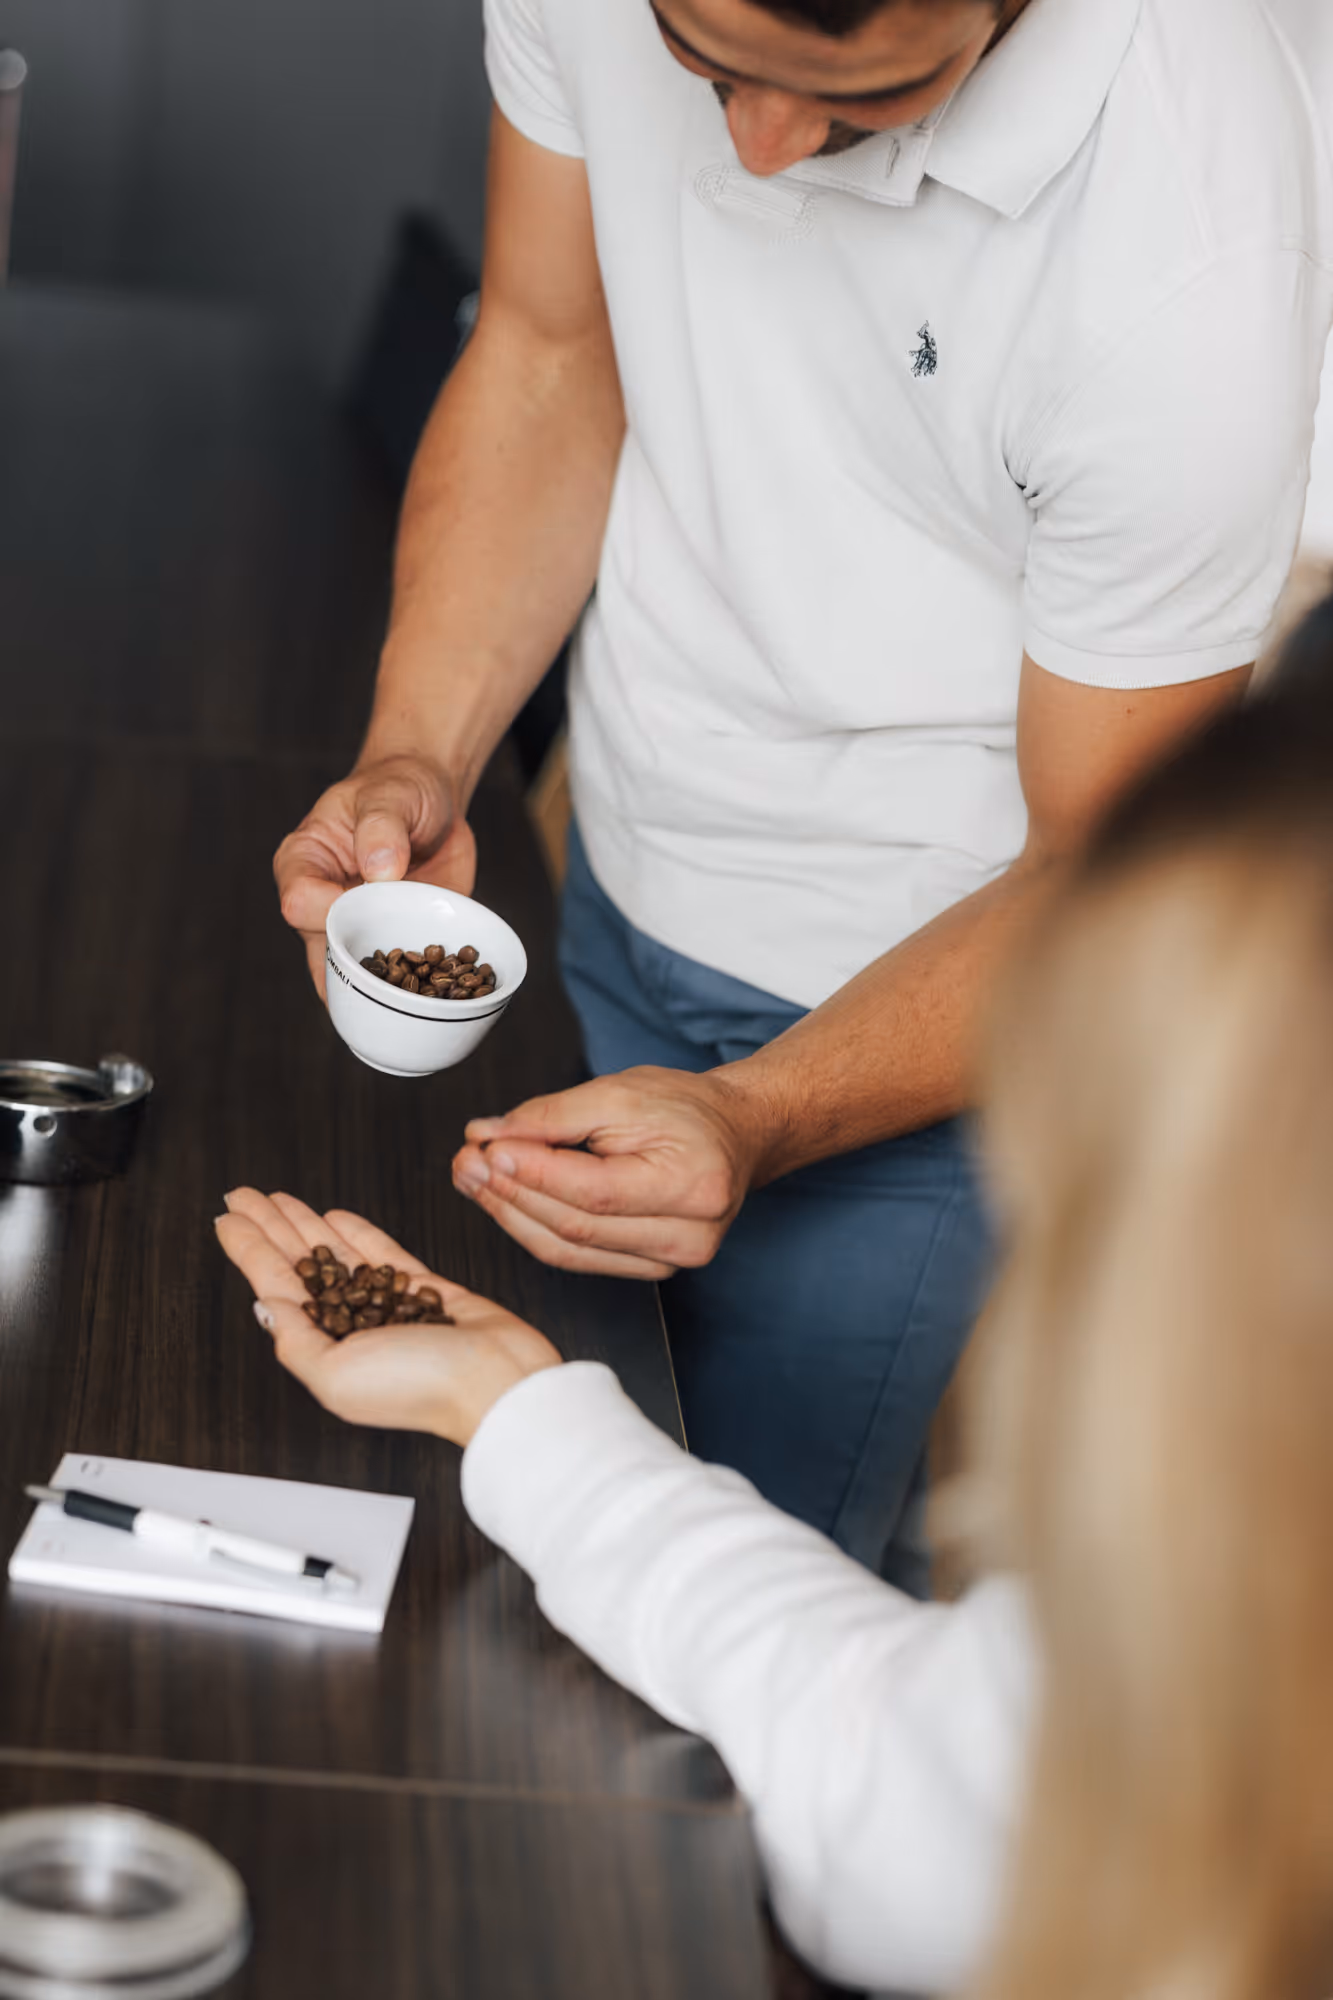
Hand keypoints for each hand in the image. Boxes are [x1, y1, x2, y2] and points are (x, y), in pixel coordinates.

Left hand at [215, 1189, 559, 1445]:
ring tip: (278, 1198)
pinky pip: (384, 1255)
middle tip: (243, 1194)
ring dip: (305, 1224)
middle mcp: (353, 1328)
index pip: (276, 1287)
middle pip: (300, 1265)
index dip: (249, 1249)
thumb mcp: (335, 1373)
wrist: (496, 1381)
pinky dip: (359, 1234)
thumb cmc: (421, 1389)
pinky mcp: (426, 1291)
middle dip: (270, 1227)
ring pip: (337, 1255)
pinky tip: (336, 1218)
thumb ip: (296, 1338)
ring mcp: (388, 1307)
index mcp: (326, 1351)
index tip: (227, 1217)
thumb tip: (264, 1304)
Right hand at [273, 754, 477, 996]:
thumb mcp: (390, 793)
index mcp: (304, 864)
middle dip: (356, 975)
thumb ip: (381, 826)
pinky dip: (419, 991)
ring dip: (386, 995)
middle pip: (322, 955)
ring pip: (358, 980)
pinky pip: (400, 978)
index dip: (329, 910)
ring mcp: (360, 928)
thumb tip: (380, 869)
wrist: (431, 800)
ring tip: (414, 1007)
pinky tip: (439, 1003)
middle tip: (390, 987)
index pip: (299, 902)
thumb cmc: (398, 788)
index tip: (369, 896)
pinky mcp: (395, 942)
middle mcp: (324, 905)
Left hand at [451, 1067, 768, 1279]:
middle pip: (575, 1226)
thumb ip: (553, 1116)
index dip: (532, 1174)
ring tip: (473, 1179)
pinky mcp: (652, 1268)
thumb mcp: (621, 1092)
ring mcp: (672, 1260)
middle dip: (510, 1194)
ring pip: (569, 1250)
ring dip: (512, 1215)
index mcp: (693, 1185)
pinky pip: (579, 1258)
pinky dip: (535, 1229)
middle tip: (466, 1161)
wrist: (735, 1133)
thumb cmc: (687, 1109)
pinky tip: (506, 1202)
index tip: (485, 1147)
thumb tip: (490, 1136)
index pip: (594, 1191)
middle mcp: (689, 1235)